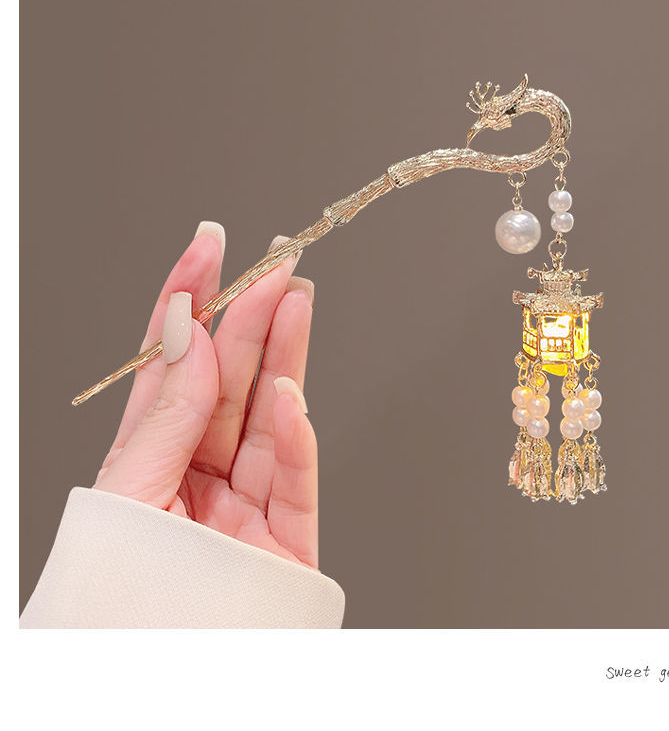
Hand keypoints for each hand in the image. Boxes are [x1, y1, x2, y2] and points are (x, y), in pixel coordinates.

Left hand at [94, 223, 318, 568]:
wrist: (151, 676)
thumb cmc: (118, 601)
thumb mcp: (127, 494)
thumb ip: (164, 414)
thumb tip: (185, 332)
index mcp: (152, 459)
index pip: (173, 365)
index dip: (189, 301)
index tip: (208, 247)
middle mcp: (200, 473)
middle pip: (228, 381)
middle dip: (249, 317)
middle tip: (274, 264)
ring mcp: (245, 504)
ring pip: (268, 416)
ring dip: (282, 356)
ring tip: (296, 300)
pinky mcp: (286, 541)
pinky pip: (295, 479)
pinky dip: (295, 434)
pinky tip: (289, 391)